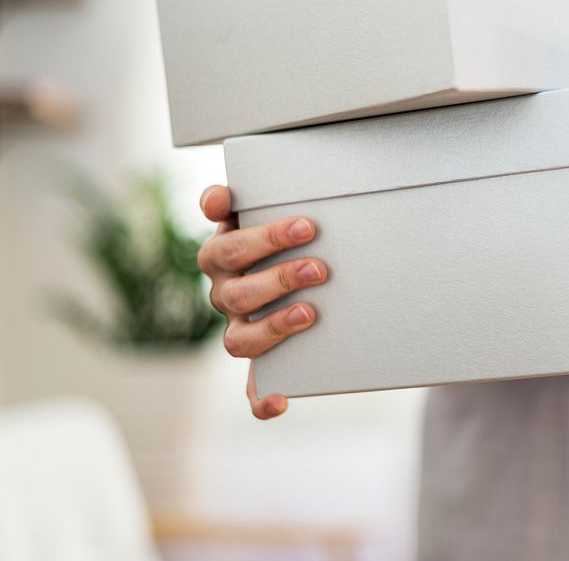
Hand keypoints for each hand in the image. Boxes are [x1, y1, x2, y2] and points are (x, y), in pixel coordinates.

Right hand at [198, 185, 328, 418]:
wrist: (300, 266)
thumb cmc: (281, 235)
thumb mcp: (263, 211)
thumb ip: (244, 201)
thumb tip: (217, 199)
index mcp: (222, 256)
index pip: (230, 247)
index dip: (265, 239)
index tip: (307, 226)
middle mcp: (225, 294)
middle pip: (238, 292)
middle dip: (280, 279)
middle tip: (320, 268)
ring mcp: (239, 329)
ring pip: (239, 341)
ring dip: (274, 327)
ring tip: (310, 313)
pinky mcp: (259, 362)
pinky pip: (251, 389)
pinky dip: (262, 399)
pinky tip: (280, 401)